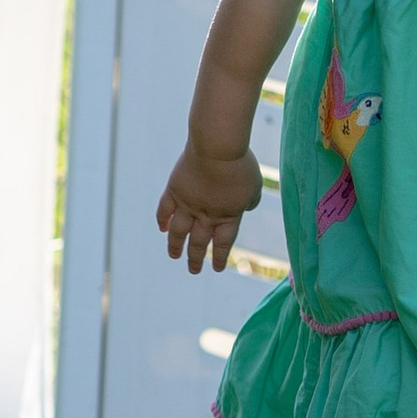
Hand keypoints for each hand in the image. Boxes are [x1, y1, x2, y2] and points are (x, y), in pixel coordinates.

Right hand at [158, 142, 261, 272]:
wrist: (217, 147)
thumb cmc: (240, 164)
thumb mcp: (254, 186)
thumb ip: (250, 201)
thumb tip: (245, 208)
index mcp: (228, 216)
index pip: (224, 243)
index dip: (220, 257)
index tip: (217, 268)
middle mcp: (206, 215)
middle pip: (199, 242)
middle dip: (196, 258)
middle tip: (193, 270)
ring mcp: (188, 203)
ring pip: (178, 232)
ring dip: (175, 246)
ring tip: (173, 256)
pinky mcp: (174, 189)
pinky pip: (165, 209)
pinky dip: (162, 220)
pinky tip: (162, 228)